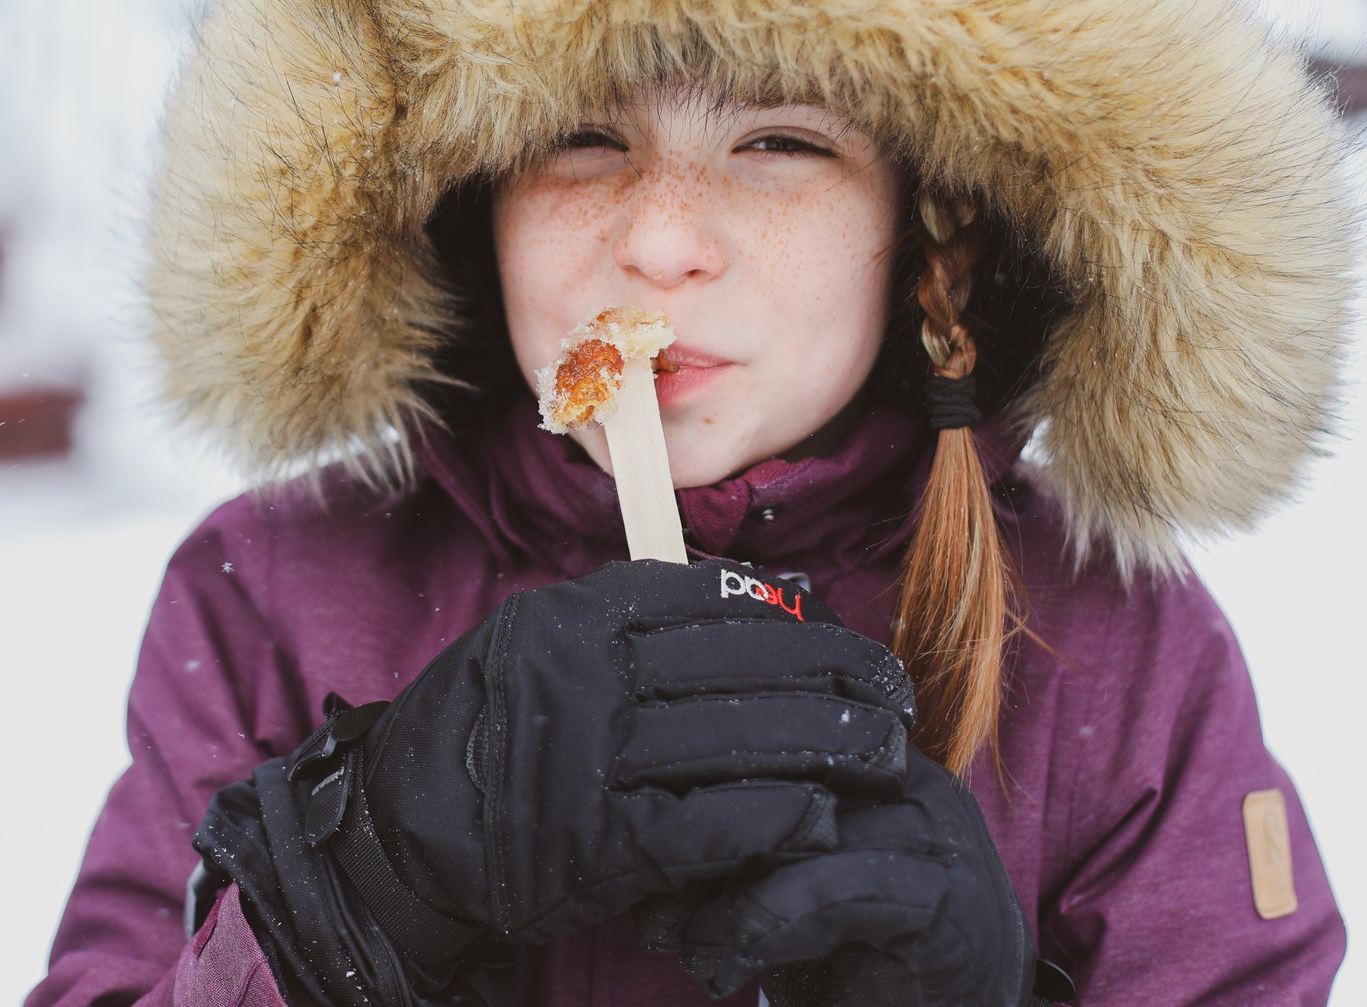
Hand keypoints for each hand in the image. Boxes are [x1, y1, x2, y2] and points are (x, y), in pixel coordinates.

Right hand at [192, 559, 916, 1005]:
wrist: (404, 830)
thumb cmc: (485, 726)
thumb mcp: (541, 638)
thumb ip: (629, 618)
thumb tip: (745, 594)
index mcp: (576, 616)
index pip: (704, 600)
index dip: (785, 615)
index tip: (839, 629)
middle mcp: (584, 673)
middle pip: (734, 664)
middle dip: (828, 675)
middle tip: (891, 688)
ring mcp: (589, 757)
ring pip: (729, 737)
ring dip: (819, 743)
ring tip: (881, 747)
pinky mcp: (594, 843)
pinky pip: (697, 822)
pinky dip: (761, 816)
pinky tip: (813, 808)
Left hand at [636, 742, 1035, 1006]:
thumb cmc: (854, 948)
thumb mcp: (781, 882)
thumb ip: (733, 846)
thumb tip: (641, 851)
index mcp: (864, 745)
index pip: (771, 721)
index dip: (696, 771)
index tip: (639, 830)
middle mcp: (900, 770)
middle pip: (779, 770)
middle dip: (700, 836)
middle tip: (649, 904)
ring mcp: (928, 825)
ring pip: (797, 826)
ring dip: (721, 893)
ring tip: (682, 940)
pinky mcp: (941, 895)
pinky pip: (835, 889)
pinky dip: (765, 920)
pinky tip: (728, 961)